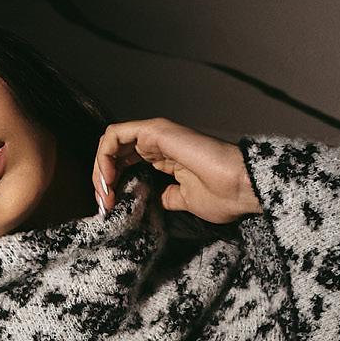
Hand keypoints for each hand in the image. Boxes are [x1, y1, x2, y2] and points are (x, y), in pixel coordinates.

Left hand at [91, 117, 262, 224]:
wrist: (239, 187)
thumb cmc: (223, 195)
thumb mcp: (186, 201)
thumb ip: (167, 197)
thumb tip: (157, 200)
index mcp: (164, 156)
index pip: (125, 163)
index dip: (112, 185)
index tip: (111, 209)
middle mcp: (157, 142)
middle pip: (114, 153)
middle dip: (102, 179)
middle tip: (103, 205)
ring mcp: (155, 134)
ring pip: (111, 142)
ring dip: (100, 169)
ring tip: (104, 194)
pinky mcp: (154, 130)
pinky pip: (115, 136)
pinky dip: (104, 157)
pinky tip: (108, 180)